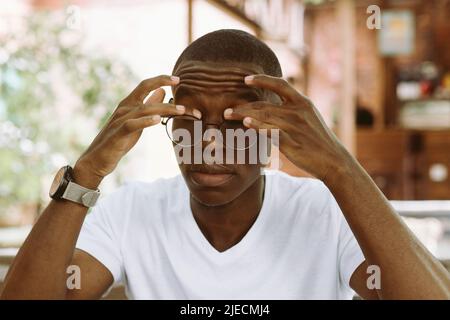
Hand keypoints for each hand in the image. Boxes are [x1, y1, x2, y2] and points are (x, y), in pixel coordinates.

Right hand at [74, 75, 198, 186]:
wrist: (97, 159)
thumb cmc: (119, 140)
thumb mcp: (137, 120)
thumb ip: (148, 106)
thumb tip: (162, 92)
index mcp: (128, 103)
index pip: (145, 85)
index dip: (160, 79)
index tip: (177, 79)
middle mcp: (124, 108)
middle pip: (143, 88)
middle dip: (161, 81)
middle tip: (179, 81)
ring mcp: (120, 120)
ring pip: (144, 109)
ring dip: (164, 108)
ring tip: (182, 110)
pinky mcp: (118, 135)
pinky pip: (132, 125)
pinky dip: (145, 121)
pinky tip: (158, 120)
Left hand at [224, 74, 351, 181]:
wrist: (333, 160)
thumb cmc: (317, 140)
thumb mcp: (309, 118)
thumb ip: (292, 109)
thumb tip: (273, 106)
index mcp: (302, 102)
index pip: (280, 84)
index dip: (262, 79)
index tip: (245, 78)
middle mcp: (298, 111)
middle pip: (265, 104)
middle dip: (244, 106)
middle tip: (226, 109)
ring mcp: (295, 126)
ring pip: (264, 116)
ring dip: (244, 115)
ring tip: (228, 115)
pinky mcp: (292, 142)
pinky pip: (271, 132)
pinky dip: (258, 127)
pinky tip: (246, 124)